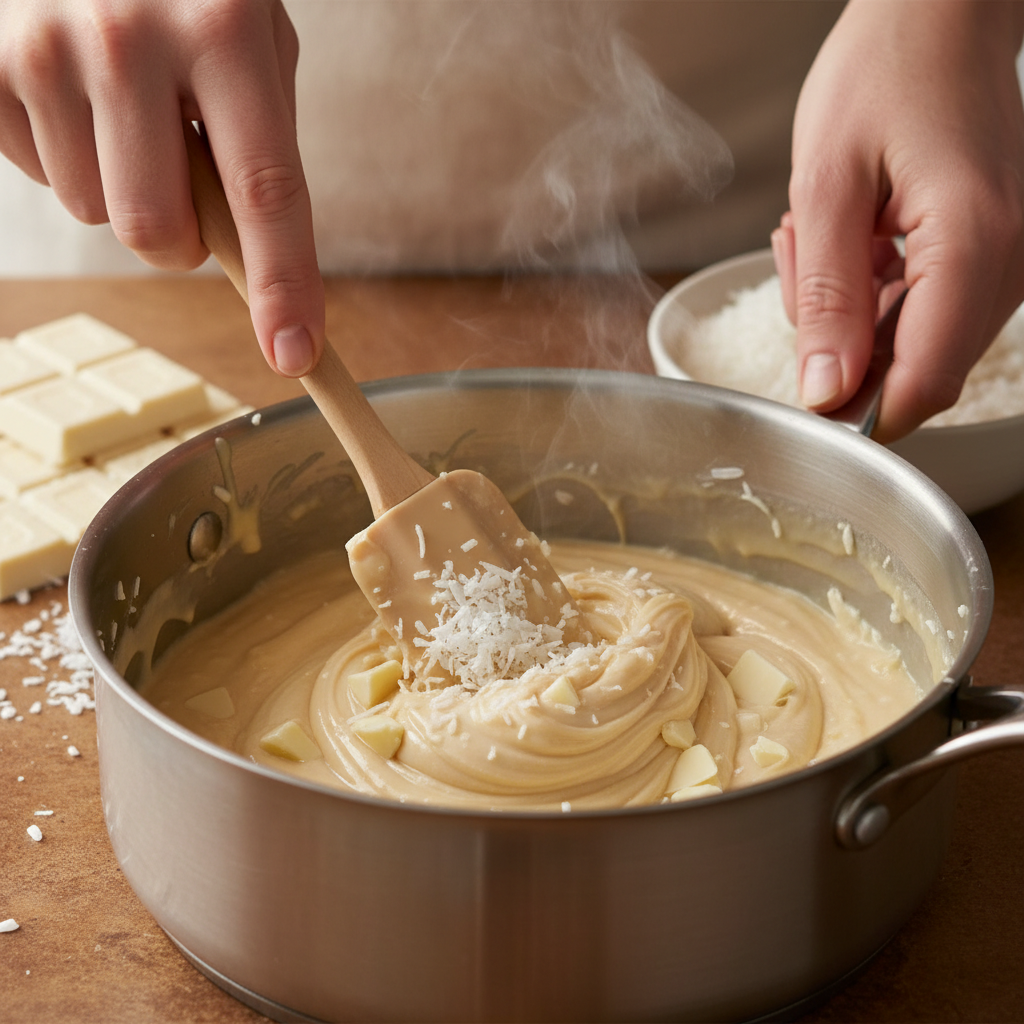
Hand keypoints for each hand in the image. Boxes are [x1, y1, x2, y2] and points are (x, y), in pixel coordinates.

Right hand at [0, 0, 322, 376]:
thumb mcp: (249, 28)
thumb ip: (260, 132)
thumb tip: (252, 249)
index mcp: (222, 29)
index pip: (265, 192)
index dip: (283, 283)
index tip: (294, 353)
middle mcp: (128, 37)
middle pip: (155, 232)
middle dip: (177, 242)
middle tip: (181, 189)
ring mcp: (41, 46)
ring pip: (93, 210)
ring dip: (118, 184)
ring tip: (120, 104)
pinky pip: (34, 173)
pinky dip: (62, 154)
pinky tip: (74, 93)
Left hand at [773, 0, 1023, 442]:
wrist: (940, 15)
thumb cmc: (884, 74)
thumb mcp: (826, 187)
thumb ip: (826, 298)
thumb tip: (826, 392)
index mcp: (973, 248)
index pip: (923, 384)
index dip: (858, 411)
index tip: (804, 393)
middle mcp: (1008, 265)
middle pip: (915, 369)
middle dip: (843, 343)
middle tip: (802, 257)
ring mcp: (1006, 262)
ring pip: (913, 343)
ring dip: (852, 310)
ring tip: (826, 231)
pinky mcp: (990, 256)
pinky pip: (923, 311)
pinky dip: (873, 290)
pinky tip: (852, 234)